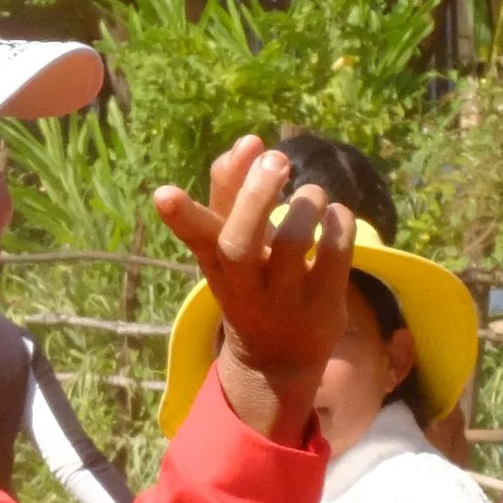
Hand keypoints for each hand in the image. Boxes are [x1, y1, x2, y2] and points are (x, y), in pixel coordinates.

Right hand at [154, 138, 354, 442]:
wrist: (276, 359)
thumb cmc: (250, 283)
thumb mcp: (227, 248)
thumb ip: (231, 195)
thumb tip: (247, 142)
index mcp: (216, 264)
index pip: (196, 237)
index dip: (182, 215)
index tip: (164, 193)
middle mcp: (245, 283)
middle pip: (240, 241)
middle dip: (257, 196)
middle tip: (277, 159)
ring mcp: (285, 297)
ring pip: (293, 242)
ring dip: (307, 204)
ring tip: (313, 193)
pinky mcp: (324, 304)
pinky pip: (336, 254)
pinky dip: (339, 223)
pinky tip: (336, 215)